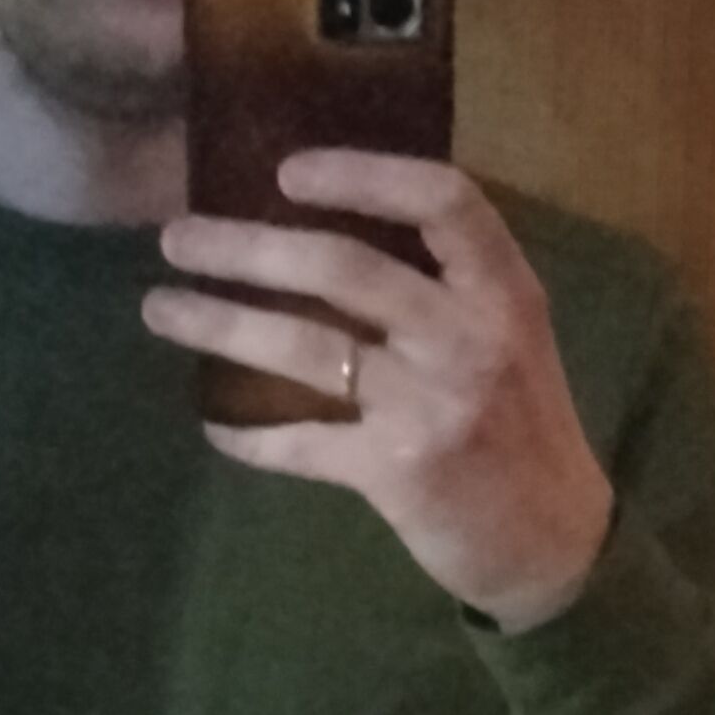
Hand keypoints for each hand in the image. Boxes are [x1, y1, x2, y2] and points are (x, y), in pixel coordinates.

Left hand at [141, 152, 616, 629]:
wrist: (556, 542)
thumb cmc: (523, 425)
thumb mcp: (510, 336)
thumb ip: (445, 285)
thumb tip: (326, 229)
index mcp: (504, 291)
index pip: (442, 201)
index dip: (362, 174)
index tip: (286, 172)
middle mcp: (468, 336)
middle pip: (343, 267)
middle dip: (246, 246)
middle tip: (177, 238)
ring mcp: (430, 404)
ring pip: (304, 345)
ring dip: (220, 322)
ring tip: (159, 307)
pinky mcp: (396, 470)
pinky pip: (301, 443)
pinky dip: (250, 437)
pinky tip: (215, 430)